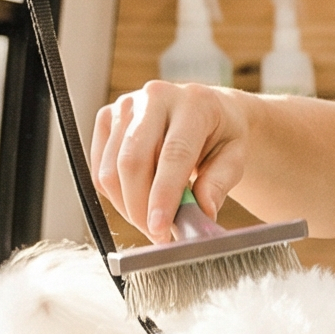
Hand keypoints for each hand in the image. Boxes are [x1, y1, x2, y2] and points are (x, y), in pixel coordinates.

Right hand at [91, 81, 250, 242]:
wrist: (207, 111)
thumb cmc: (221, 136)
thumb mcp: (235, 158)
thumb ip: (219, 184)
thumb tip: (202, 212)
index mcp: (193, 103)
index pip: (173, 154)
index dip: (163, 195)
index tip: (159, 229)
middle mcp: (155, 97)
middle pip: (133, 161)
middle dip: (140, 208)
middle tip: (156, 236)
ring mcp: (126, 105)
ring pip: (111, 170)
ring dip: (127, 206)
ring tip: (150, 221)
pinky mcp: (107, 117)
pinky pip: (100, 170)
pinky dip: (115, 195)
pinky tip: (137, 202)